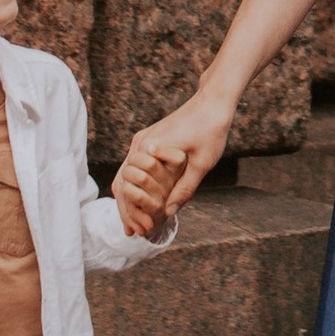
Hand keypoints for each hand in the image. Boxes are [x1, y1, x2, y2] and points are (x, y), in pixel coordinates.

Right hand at [111, 79, 236, 235]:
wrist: (213, 102)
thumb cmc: (210, 130)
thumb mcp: (202, 164)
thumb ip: (185, 189)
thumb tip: (169, 213)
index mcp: (149, 149)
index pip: (130, 188)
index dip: (134, 212)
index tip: (144, 230)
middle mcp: (140, 144)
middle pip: (121, 183)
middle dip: (127, 210)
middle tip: (136, 233)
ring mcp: (142, 141)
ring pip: (124, 175)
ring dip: (129, 199)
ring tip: (134, 224)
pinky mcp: (148, 139)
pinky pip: (133, 167)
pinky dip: (134, 185)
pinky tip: (140, 201)